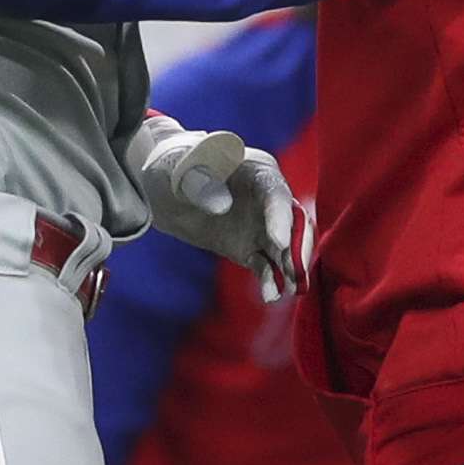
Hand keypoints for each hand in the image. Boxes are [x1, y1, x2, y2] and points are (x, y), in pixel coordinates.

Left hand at [121, 112, 299, 298]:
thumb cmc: (176, 169)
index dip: (280, 217)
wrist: (166, 191)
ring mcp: (263, 225)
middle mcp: (269, 198)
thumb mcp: (180, 170)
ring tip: (290, 289)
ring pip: (286, 248)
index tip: (279, 242)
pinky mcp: (252, 249)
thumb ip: (200, 183)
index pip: (276, 193)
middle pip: (294, 222)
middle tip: (296, 272)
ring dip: (291, 269)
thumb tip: (222, 207)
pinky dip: (271, 280)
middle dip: (297, 247)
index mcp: (257, 170)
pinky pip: (266, 266)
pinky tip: (270, 295)